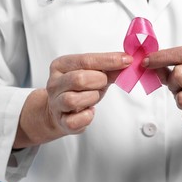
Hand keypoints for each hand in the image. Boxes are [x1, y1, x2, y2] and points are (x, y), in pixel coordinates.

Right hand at [13, 52, 131, 148]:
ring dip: (92, 98)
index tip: (127, 60)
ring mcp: (55, 103)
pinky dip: (87, 117)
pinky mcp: (61, 121)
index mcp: (61, 65)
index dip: (108, 60)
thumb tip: (126, 61)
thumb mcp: (94, 74)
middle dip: (98, 81)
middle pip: (78, 79)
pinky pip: (74, 121)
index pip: (85, 60)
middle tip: (103, 83)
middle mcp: (54, 83)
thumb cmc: (80, 89)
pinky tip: (90, 111)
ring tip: (94, 96)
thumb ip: (109, 68)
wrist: (61, 111)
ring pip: (73, 100)